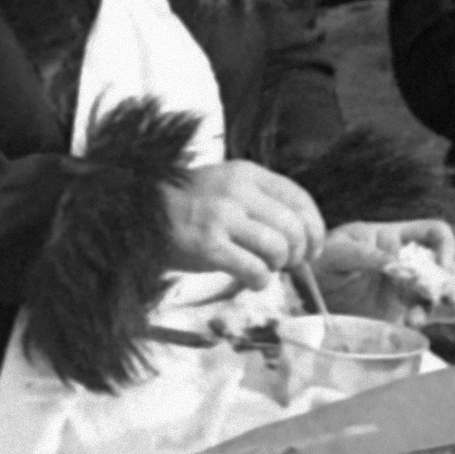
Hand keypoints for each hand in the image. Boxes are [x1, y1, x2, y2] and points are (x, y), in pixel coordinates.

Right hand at [161, 161, 325, 286]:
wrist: (140, 211)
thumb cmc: (191, 207)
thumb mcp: (228, 187)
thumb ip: (262, 202)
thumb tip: (303, 236)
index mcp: (247, 173)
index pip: (298, 198)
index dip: (315, 228)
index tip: (314, 247)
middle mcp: (237, 191)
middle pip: (293, 226)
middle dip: (299, 252)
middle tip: (289, 263)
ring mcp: (221, 217)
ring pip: (277, 247)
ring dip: (278, 265)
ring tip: (266, 268)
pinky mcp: (207, 245)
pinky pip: (253, 269)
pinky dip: (260, 280)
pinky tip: (252, 280)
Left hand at [317, 219, 454, 318]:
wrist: (307, 294)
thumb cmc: (321, 262)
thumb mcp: (338, 252)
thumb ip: (367, 256)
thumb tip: (396, 264)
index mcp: (397, 238)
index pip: (435, 233)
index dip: (445, 245)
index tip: (440, 262)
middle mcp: (410, 263)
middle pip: (446, 266)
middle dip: (445, 282)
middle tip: (430, 297)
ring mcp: (410, 289)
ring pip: (444, 291)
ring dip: (440, 304)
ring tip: (417, 317)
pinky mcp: (406, 312)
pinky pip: (438, 313)